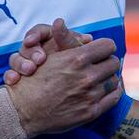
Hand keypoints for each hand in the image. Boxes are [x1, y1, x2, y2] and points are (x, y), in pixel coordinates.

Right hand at [3, 19, 92, 85]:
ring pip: (16, 59)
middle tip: (39, 59)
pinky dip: (10, 76)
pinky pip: (9, 74)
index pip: (38, 32)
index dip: (35, 35)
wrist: (48, 98)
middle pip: (26, 45)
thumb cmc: (66, 70)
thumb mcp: (71, 56)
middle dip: (30, 51)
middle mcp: (34, 50)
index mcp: (47, 40)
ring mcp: (24, 65)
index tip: (31, 41)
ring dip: (21, 63)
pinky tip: (13, 80)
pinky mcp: (17, 78)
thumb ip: (75, 46)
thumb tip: (89, 38)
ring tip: (29, 70)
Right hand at [4, 34, 122, 136]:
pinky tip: (104, 91)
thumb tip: (71, 27)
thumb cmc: (33, 81)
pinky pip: (113, 98)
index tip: (100, 51)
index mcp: (76, 59)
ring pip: (114, 80)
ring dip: (108, 78)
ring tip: (100, 79)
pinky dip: (112, 93)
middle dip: (107, 62)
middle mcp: (86, 76)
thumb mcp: (48, 55)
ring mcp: (90, 95)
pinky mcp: (91, 112)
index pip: (108, 46)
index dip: (104, 47)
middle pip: (113, 63)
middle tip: (101, 65)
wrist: (24, 111)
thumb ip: (64, 40)